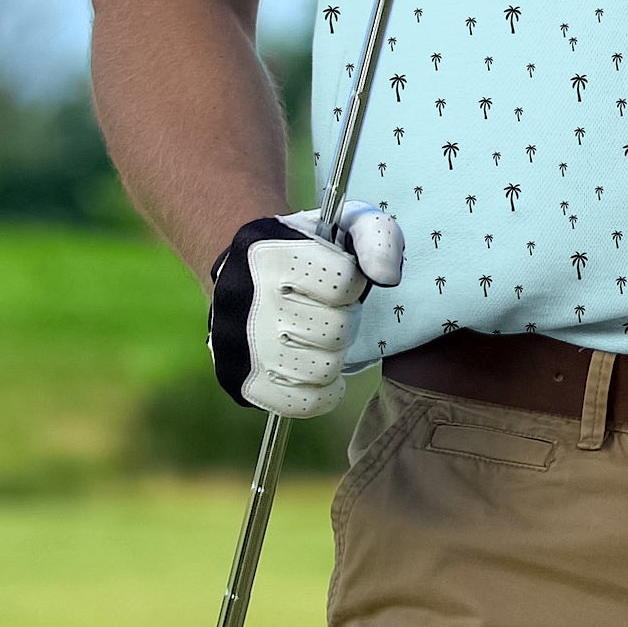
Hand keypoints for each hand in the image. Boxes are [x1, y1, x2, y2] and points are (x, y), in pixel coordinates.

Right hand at [207, 202, 404, 416]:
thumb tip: (388, 278)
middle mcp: (248, 301)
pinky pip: (302, 404)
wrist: (245, 269)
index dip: (353, 282)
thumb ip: (379, 238)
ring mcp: (239, 347)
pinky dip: (322, 392)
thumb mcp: (347, 222)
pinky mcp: (240, 382)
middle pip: (335, 330)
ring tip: (320, 336)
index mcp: (273, 255)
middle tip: (329, 309)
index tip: (340, 278)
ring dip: (333, 354)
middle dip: (344, 318)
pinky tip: (319, 368)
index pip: (344, 283)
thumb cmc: (310, 247)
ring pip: (322, 369)